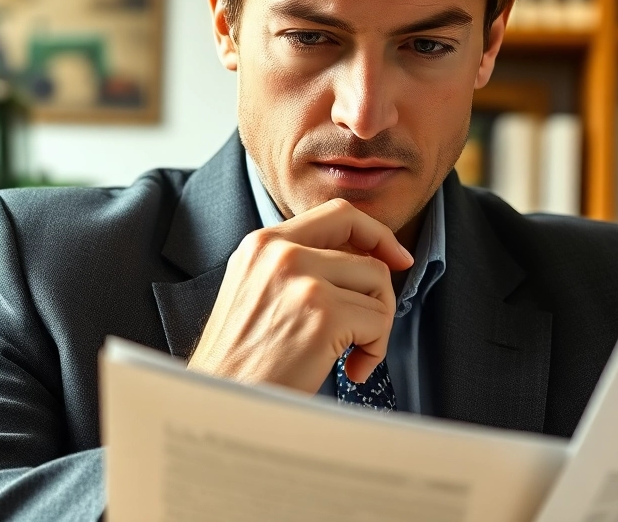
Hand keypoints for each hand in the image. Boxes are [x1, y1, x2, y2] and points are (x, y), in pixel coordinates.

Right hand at [187, 198, 413, 393]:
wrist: (221, 402)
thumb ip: (297, 267)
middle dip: (380, 297)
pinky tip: (350, 371)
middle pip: (367, 255)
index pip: (336, 213)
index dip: (376, 233)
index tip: (396, 257)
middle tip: (370, 329)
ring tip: (350, 356)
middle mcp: (281, 253)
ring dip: (377, 327)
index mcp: (262, 243)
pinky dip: (374, 351)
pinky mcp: (323, 315)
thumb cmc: (241, 362)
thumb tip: (360, 260)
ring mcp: (303, 282)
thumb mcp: (256, 291)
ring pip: (378, 287)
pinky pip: (378, 322)